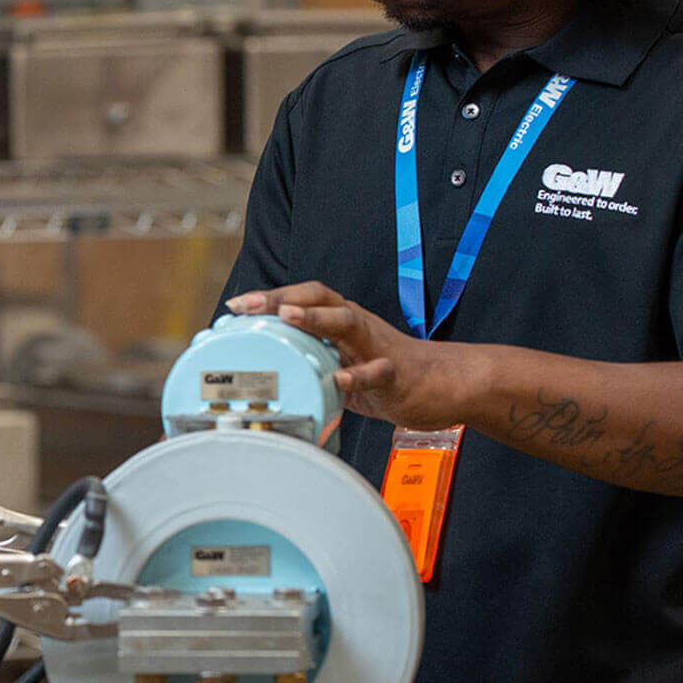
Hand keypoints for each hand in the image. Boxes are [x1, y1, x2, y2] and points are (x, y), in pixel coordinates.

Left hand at [225, 282, 484, 430]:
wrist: (445, 384)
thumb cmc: (389, 374)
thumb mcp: (344, 365)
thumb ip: (313, 365)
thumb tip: (267, 377)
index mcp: (343, 322)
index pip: (304, 298)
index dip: (271, 298)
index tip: (236, 305)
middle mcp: (358, 326)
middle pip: (320, 300)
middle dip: (282, 299)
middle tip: (248, 305)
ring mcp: (377, 347)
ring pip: (347, 324)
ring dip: (316, 318)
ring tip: (289, 317)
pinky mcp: (395, 374)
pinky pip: (376, 372)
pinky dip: (357, 376)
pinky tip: (339, 380)